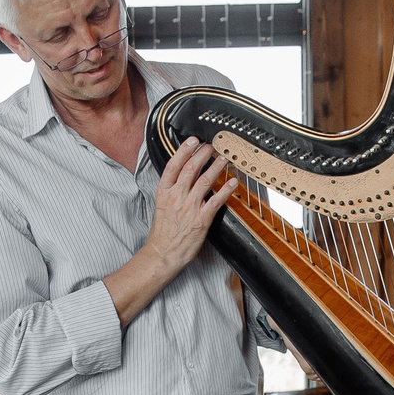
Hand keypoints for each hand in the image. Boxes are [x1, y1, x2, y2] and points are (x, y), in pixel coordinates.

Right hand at [147, 138, 237, 273]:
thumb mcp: (161, 205)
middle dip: (202, 154)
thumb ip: (171, 190)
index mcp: (164, 192)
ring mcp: (189, 208)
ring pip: (204, 181)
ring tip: (223, 159)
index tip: (192, 141)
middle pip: (191, 169)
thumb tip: (183, 176)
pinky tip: (232, 182)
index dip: (184, 151)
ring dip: (216, 167)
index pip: (173, 166)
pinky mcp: (201, 219)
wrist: (164, 253)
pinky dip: (225, 189)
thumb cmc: (163, 232)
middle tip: (211, 146)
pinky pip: (216, 200)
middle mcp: (176, 197)